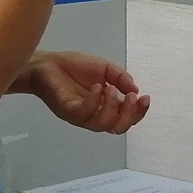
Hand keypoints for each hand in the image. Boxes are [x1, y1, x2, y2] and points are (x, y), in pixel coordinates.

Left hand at [13, 51, 149, 134]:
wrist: (47, 64)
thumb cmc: (74, 67)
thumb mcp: (104, 68)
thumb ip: (120, 78)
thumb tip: (135, 90)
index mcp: (106, 107)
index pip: (127, 119)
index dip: (139, 112)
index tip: (145, 97)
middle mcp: (95, 115)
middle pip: (118, 128)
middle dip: (129, 115)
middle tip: (130, 97)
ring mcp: (81, 116)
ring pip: (103, 125)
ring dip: (112, 106)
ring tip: (110, 87)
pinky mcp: (68, 111)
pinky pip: (85, 114)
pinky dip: (95, 101)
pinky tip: (98, 87)